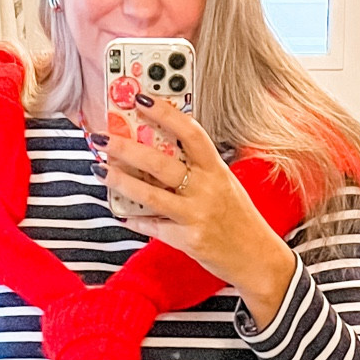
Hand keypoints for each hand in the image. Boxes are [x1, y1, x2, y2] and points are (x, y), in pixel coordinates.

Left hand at [105, 98, 296, 328]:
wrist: (258, 259)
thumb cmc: (238, 219)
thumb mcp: (224, 186)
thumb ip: (197, 170)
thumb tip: (156, 153)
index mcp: (217, 170)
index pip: (190, 132)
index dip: (165, 113)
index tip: (141, 99)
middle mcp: (208, 189)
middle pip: (161, 162)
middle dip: (127, 149)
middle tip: (104, 139)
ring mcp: (197, 216)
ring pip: (151, 195)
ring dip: (121, 181)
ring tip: (101, 170)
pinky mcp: (189, 240)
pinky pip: (153, 227)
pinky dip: (135, 218)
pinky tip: (121, 210)